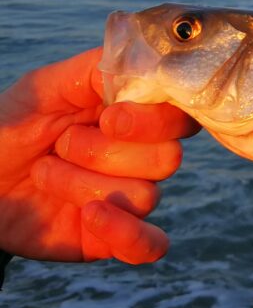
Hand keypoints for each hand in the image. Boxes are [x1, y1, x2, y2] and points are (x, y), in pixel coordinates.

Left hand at [0, 48, 198, 263]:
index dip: (155, 121)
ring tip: (45, 174)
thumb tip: (144, 62)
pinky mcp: (116, 238)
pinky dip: (127, 233)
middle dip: (105, 153)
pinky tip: (91, 218)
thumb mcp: (43, 88)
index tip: (110, 118)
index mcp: (133, 117)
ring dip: (84, 185)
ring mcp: (130, 199)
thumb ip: (94, 71)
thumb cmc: (8, 129)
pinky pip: (149, 245)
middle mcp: (140, 158)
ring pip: (145, 196)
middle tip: (61, 145)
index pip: (180, 118)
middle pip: (167, 159)